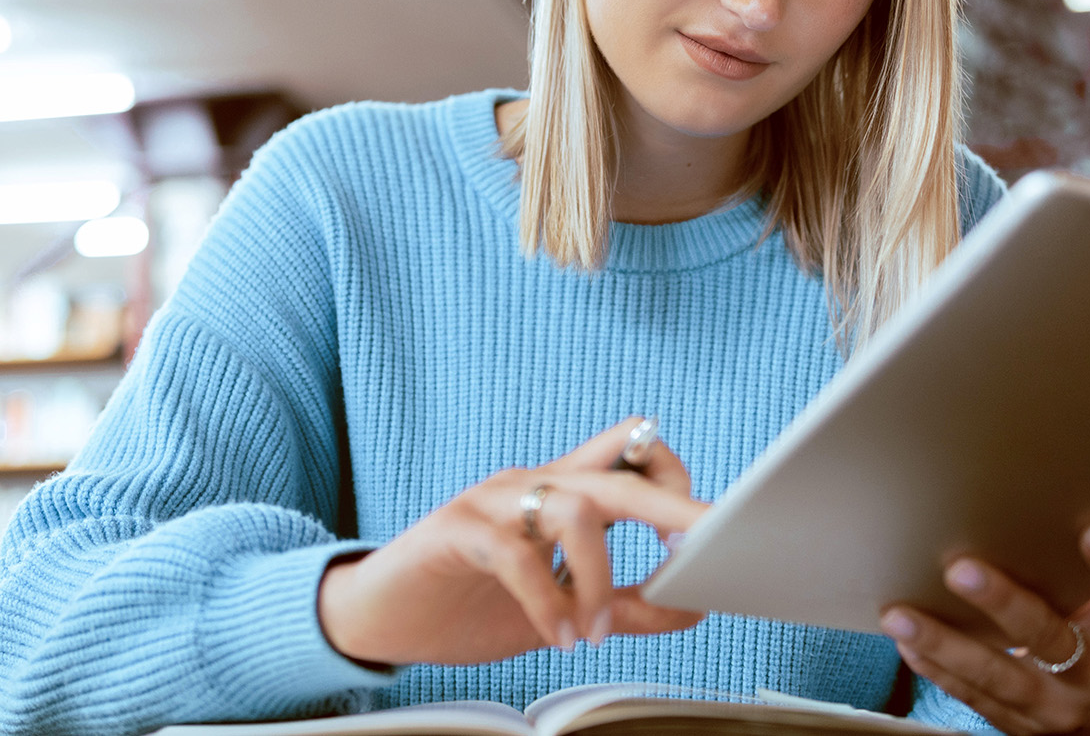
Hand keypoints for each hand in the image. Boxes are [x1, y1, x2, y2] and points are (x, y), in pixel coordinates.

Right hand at [318, 417, 709, 665]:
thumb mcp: (563, 609)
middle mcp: (533, 483)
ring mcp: (494, 501)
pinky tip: (557, 636)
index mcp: (561, 490)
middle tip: (704, 546)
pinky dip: (546, 602)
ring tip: (595, 632)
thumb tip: (695, 605)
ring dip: (598, 578)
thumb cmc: (470, 603)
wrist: (382, 617)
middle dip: (671, 504)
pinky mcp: (456, 531)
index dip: (675, 481)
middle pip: (617, 471)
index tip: (707, 534)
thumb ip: (624, 605)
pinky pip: (515, 555)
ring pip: (573, 508)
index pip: (633, 453)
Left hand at [878, 521, 1089, 734]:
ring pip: (994, 674)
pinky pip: (969, 694)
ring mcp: (1049, 705)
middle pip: (1047, 637)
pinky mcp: (1013, 722)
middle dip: (1002, 603)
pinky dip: (934, 666)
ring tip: (900, 615)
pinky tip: (906, 640)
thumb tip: (1035, 506)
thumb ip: (1079, 579)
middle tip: (960, 569)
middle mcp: (1089, 675)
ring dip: (943, 642)